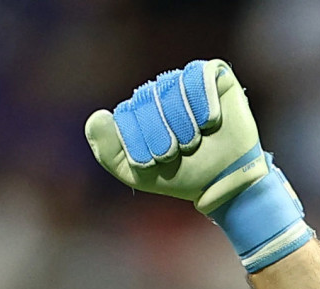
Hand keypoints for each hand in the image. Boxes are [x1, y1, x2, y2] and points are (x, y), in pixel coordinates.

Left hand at [85, 60, 311, 271]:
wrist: (222, 181)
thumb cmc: (179, 176)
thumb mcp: (136, 173)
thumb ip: (108, 150)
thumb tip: (97, 116)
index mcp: (138, 110)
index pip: (126, 115)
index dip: (141, 143)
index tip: (157, 162)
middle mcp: (160, 91)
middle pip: (148, 100)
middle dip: (163, 136)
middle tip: (177, 152)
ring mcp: (186, 81)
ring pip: (173, 88)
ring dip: (184, 124)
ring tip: (194, 142)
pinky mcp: (215, 76)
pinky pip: (201, 75)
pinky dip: (204, 103)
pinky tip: (210, 122)